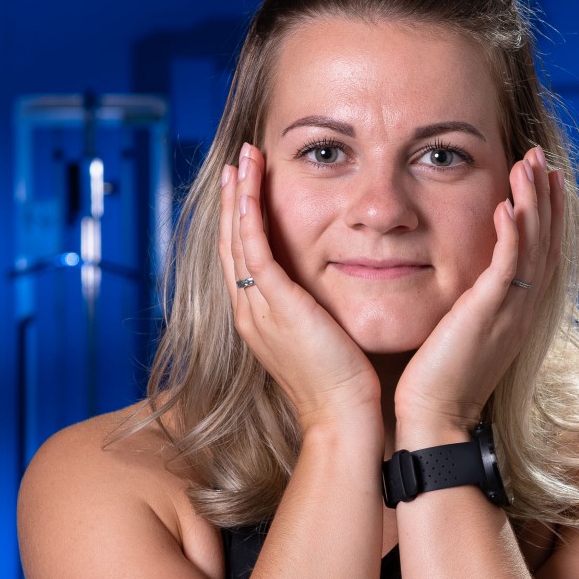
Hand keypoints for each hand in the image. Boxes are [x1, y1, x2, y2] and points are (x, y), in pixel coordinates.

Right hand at [220, 144, 381, 432]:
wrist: (342, 420)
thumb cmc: (347, 390)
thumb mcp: (329, 341)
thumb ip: (325, 314)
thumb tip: (343, 291)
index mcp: (261, 321)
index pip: (244, 261)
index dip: (243, 223)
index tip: (249, 189)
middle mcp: (250, 312)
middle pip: (231, 244)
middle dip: (234, 201)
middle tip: (237, 163)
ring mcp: (257, 307)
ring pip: (236, 238)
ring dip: (238, 194)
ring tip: (241, 159)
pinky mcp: (274, 303)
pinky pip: (253, 245)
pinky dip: (250, 210)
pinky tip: (251, 182)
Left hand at [393, 146, 563, 441]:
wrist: (433, 422)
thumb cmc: (435, 384)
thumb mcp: (457, 335)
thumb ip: (464, 305)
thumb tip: (456, 287)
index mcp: (514, 313)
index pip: (538, 253)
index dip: (543, 213)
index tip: (540, 179)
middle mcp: (520, 310)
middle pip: (545, 242)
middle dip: (545, 197)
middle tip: (540, 158)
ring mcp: (508, 313)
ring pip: (532, 247)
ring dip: (532, 202)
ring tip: (528, 164)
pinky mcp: (488, 317)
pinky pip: (508, 268)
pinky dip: (512, 234)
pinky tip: (507, 205)